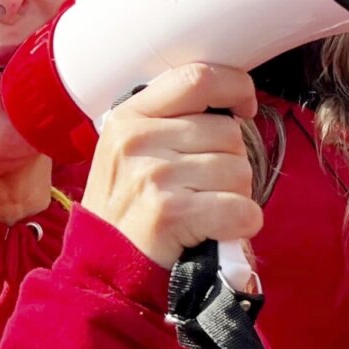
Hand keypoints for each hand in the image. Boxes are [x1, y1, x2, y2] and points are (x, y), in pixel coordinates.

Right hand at [81, 63, 263, 268]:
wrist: (103, 269)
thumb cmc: (128, 210)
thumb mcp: (130, 151)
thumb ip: (170, 121)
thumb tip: (232, 106)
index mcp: (129, 116)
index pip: (197, 79)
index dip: (234, 87)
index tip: (244, 107)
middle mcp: (137, 140)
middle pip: (228, 131)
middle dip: (231, 162)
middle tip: (206, 188)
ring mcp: (153, 175)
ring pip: (239, 170)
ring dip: (236, 196)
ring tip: (205, 211)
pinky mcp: (170, 212)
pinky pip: (240, 208)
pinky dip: (242, 224)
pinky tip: (219, 231)